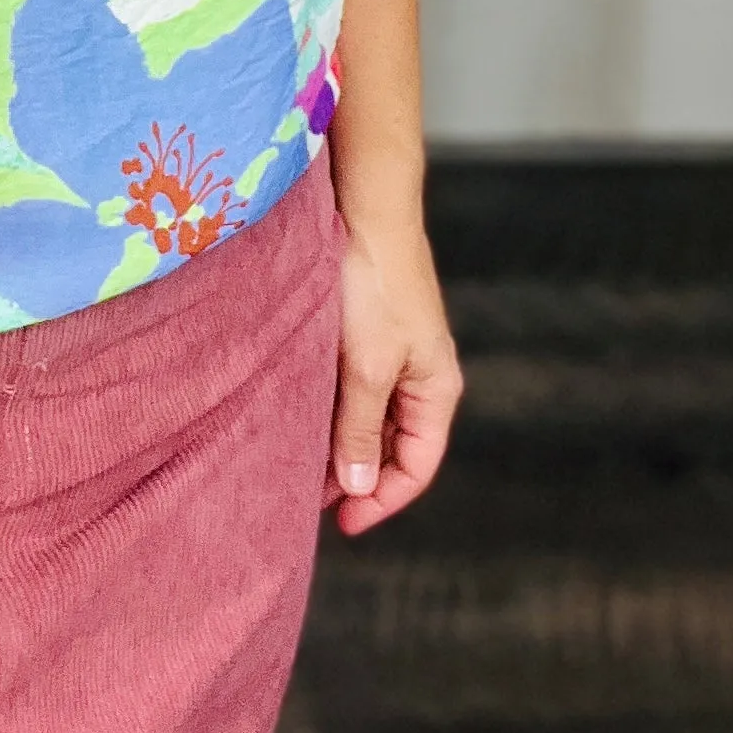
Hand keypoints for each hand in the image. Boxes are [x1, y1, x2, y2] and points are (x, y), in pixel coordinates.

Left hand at [322, 204, 463, 534]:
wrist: (365, 209)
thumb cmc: (373, 285)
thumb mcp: (366, 367)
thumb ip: (359, 428)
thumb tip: (356, 486)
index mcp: (436, 391)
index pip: (415, 468)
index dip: (380, 500)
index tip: (339, 523)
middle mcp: (420, 376)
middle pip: (391, 446)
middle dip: (354, 475)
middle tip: (305, 496)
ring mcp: (395, 353)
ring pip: (369, 417)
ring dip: (338, 442)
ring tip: (296, 462)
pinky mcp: (368, 331)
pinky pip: (353, 387)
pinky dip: (330, 408)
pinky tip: (297, 416)